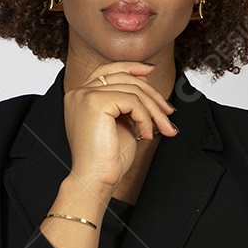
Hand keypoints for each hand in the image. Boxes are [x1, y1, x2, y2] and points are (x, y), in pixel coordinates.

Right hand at [63, 60, 177, 189]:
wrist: (96, 180)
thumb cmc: (107, 158)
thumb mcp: (120, 122)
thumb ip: (127, 101)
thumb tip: (144, 80)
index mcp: (80, 96)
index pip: (107, 70)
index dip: (130, 67)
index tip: (151, 71)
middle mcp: (78, 93)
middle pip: (124, 78)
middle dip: (152, 94)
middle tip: (168, 113)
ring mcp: (85, 96)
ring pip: (132, 90)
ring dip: (153, 110)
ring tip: (163, 129)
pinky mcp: (94, 102)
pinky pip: (131, 101)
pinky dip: (145, 117)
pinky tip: (146, 135)